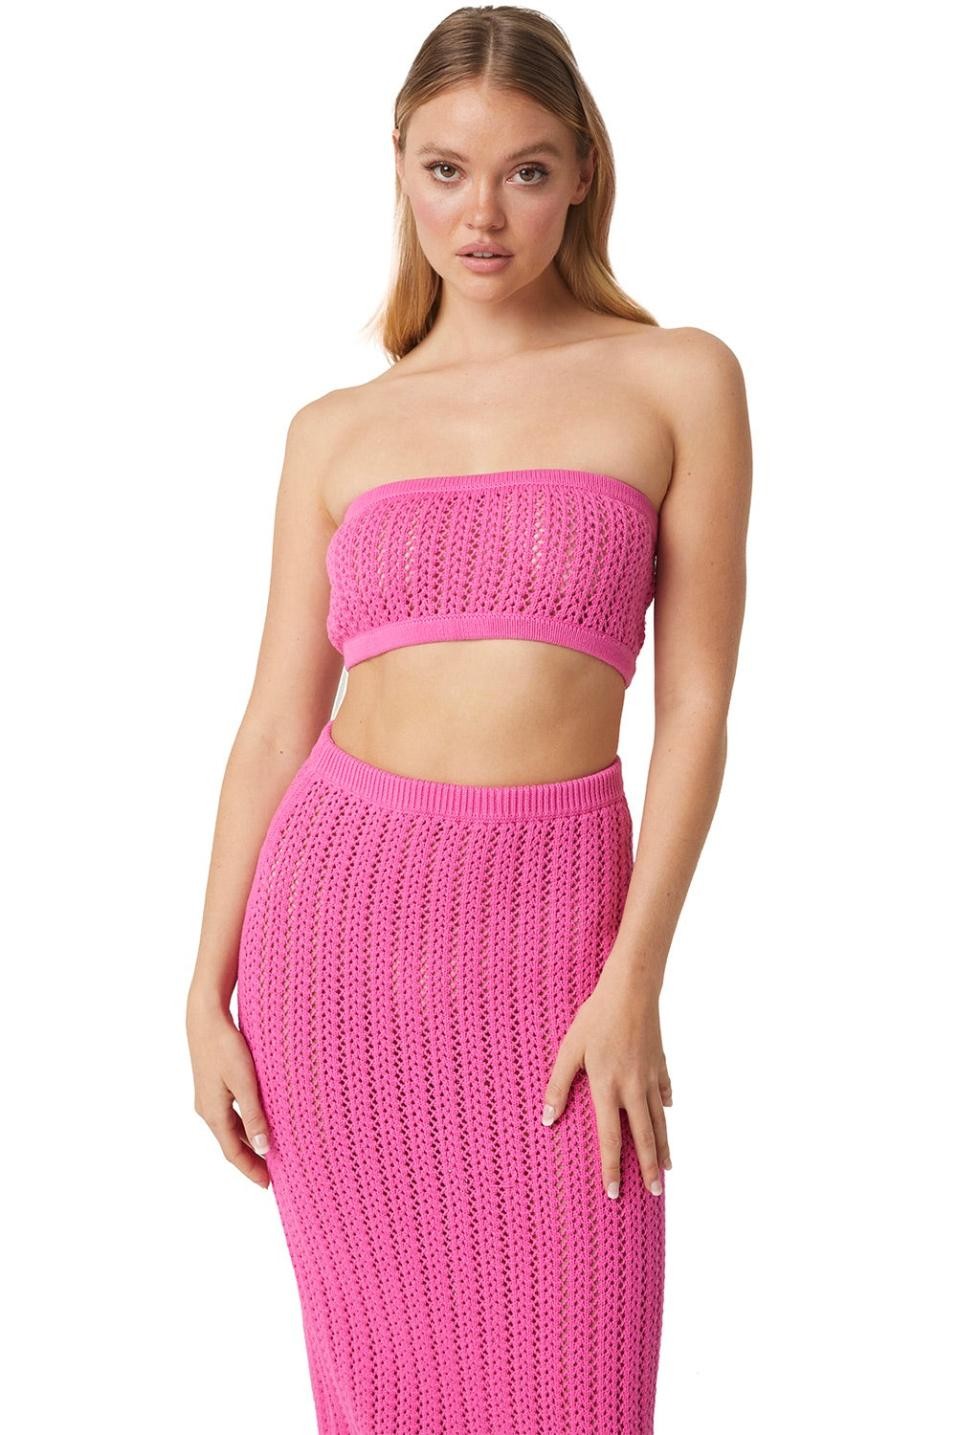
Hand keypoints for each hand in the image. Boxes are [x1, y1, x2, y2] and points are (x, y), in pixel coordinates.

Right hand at [187, 990, 271, 1188]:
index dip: (250, 1170)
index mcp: (213, 1114)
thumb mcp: (244, 1083)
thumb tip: (262, 1149)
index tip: (268, 1185)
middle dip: (251, 1159)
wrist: (205, 1019)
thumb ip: (254, 1116)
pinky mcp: (212, 1086)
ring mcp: (208, 1098)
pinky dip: (244, 1124)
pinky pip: (230, 1115)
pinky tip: (258, 1121)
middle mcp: (208, 1110)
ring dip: (249, 1142)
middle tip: (273, 1173)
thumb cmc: (226, 1048)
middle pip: (232, 1143)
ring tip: (269, 1151)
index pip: (233, 1152)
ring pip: (231, 1129)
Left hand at [540, 964, 672, 1198]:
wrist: (631, 990)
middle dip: (649, 1169)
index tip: (613, 1194)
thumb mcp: (569, 1050)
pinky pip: (664, 1091)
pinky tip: (667, 1112)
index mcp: (608, 1088)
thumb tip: (546, 1119)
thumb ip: (558, 1085)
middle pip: (644, 1138)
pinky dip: (665, 1106)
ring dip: (664, 1147)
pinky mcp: (661, 1063)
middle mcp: (633, 1089)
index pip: (609, 1138)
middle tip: (655, 1194)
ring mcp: (651, 1077)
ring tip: (668, 1169)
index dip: (611, 1168)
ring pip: (660, 1120)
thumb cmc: (595, 1018)